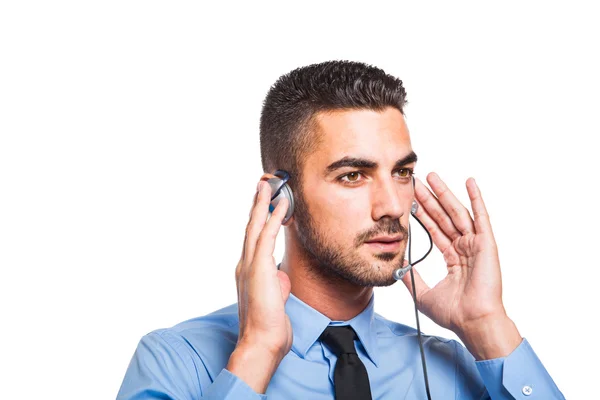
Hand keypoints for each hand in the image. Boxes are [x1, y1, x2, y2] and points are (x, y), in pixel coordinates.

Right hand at [234, 179, 291, 358]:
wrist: (261, 341)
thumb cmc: (269, 324)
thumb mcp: (274, 298)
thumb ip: (276, 283)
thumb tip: (280, 276)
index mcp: (248, 270)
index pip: (253, 238)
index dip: (259, 218)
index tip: (264, 202)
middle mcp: (245, 264)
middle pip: (251, 226)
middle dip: (257, 204)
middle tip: (263, 184)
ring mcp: (250, 265)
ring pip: (256, 226)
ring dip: (263, 204)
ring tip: (269, 185)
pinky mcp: (259, 268)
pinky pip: (267, 236)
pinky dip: (274, 218)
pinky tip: (281, 204)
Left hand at [401, 172, 520, 358]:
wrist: (472, 322)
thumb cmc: (454, 313)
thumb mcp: (422, 293)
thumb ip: (411, 277)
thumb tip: (397, 265)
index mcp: (453, 258)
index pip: (434, 229)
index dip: (422, 213)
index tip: (411, 199)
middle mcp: (464, 248)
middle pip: (443, 216)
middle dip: (429, 198)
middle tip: (417, 181)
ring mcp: (475, 244)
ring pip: (457, 212)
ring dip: (445, 194)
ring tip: (432, 177)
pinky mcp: (486, 244)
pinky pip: (480, 217)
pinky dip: (476, 198)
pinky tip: (470, 182)